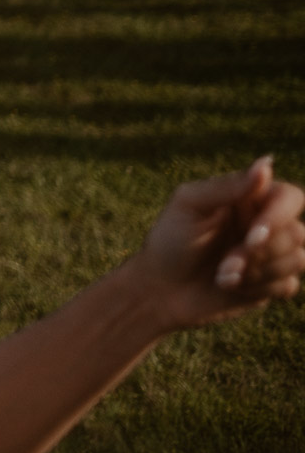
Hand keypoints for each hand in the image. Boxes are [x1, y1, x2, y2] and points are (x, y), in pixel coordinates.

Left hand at [129, 156, 303, 330]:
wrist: (161, 289)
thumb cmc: (170, 239)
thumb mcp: (189, 205)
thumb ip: (228, 186)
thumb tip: (266, 163)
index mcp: (249, 198)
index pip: (290, 197)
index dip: (278, 217)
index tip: (252, 236)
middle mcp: (266, 223)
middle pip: (297, 233)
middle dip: (258, 253)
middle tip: (223, 264)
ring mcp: (272, 254)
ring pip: (298, 260)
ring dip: (256, 272)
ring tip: (221, 275)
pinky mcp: (273, 284)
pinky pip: (289, 286)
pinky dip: (258, 289)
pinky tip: (231, 287)